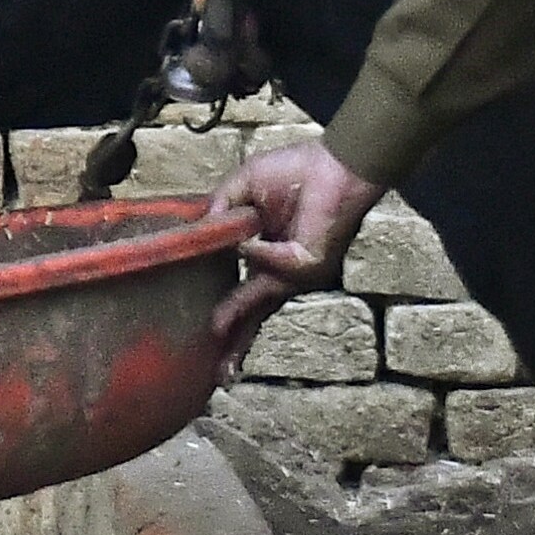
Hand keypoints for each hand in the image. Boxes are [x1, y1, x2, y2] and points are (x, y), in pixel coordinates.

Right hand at [209, 141, 385, 365]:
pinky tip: (250, 239)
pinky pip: (272, 263)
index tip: (209, 334)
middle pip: (254, 314)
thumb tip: (201, 233)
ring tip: (215, 329)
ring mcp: (295, 273)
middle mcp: (280, 273)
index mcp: (265, 258)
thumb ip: (219, 208)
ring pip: (262, 302)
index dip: (226, 313)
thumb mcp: (242, 186)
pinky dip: (258, 251)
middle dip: (234, 340)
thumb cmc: (294, 171)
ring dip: (237, 315)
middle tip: (217, 370)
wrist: (333, 164)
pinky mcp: (308, 265)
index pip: (242, 293)